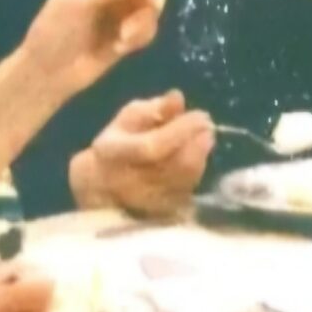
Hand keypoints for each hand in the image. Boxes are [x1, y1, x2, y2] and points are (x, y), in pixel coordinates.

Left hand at [12, 0, 185, 99]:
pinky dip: (140, 35)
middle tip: (154, 3)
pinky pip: (152, 24)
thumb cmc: (58, 27)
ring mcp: (124, 3)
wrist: (51, 70)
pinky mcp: (131, 28)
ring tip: (121, 36)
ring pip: (155, 1)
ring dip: (142, 20)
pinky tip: (120, 46)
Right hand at [72, 90, 213, 217]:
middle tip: (208, 125)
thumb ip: (153, 109)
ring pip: (184, 181)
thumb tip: (177, 98)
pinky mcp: (160, 213)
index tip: (200, 115)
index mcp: (113, 154)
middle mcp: (128, 182)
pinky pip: (186, 192)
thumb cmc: (119, 145)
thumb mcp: (129, 119)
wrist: (103, 186)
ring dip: (200, 156)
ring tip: (205, 136)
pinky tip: (198, 156)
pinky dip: (196, 171)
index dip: (180, 131)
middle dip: (196, 143)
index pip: (151, 147)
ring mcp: (145, 202)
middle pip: (173, 167)